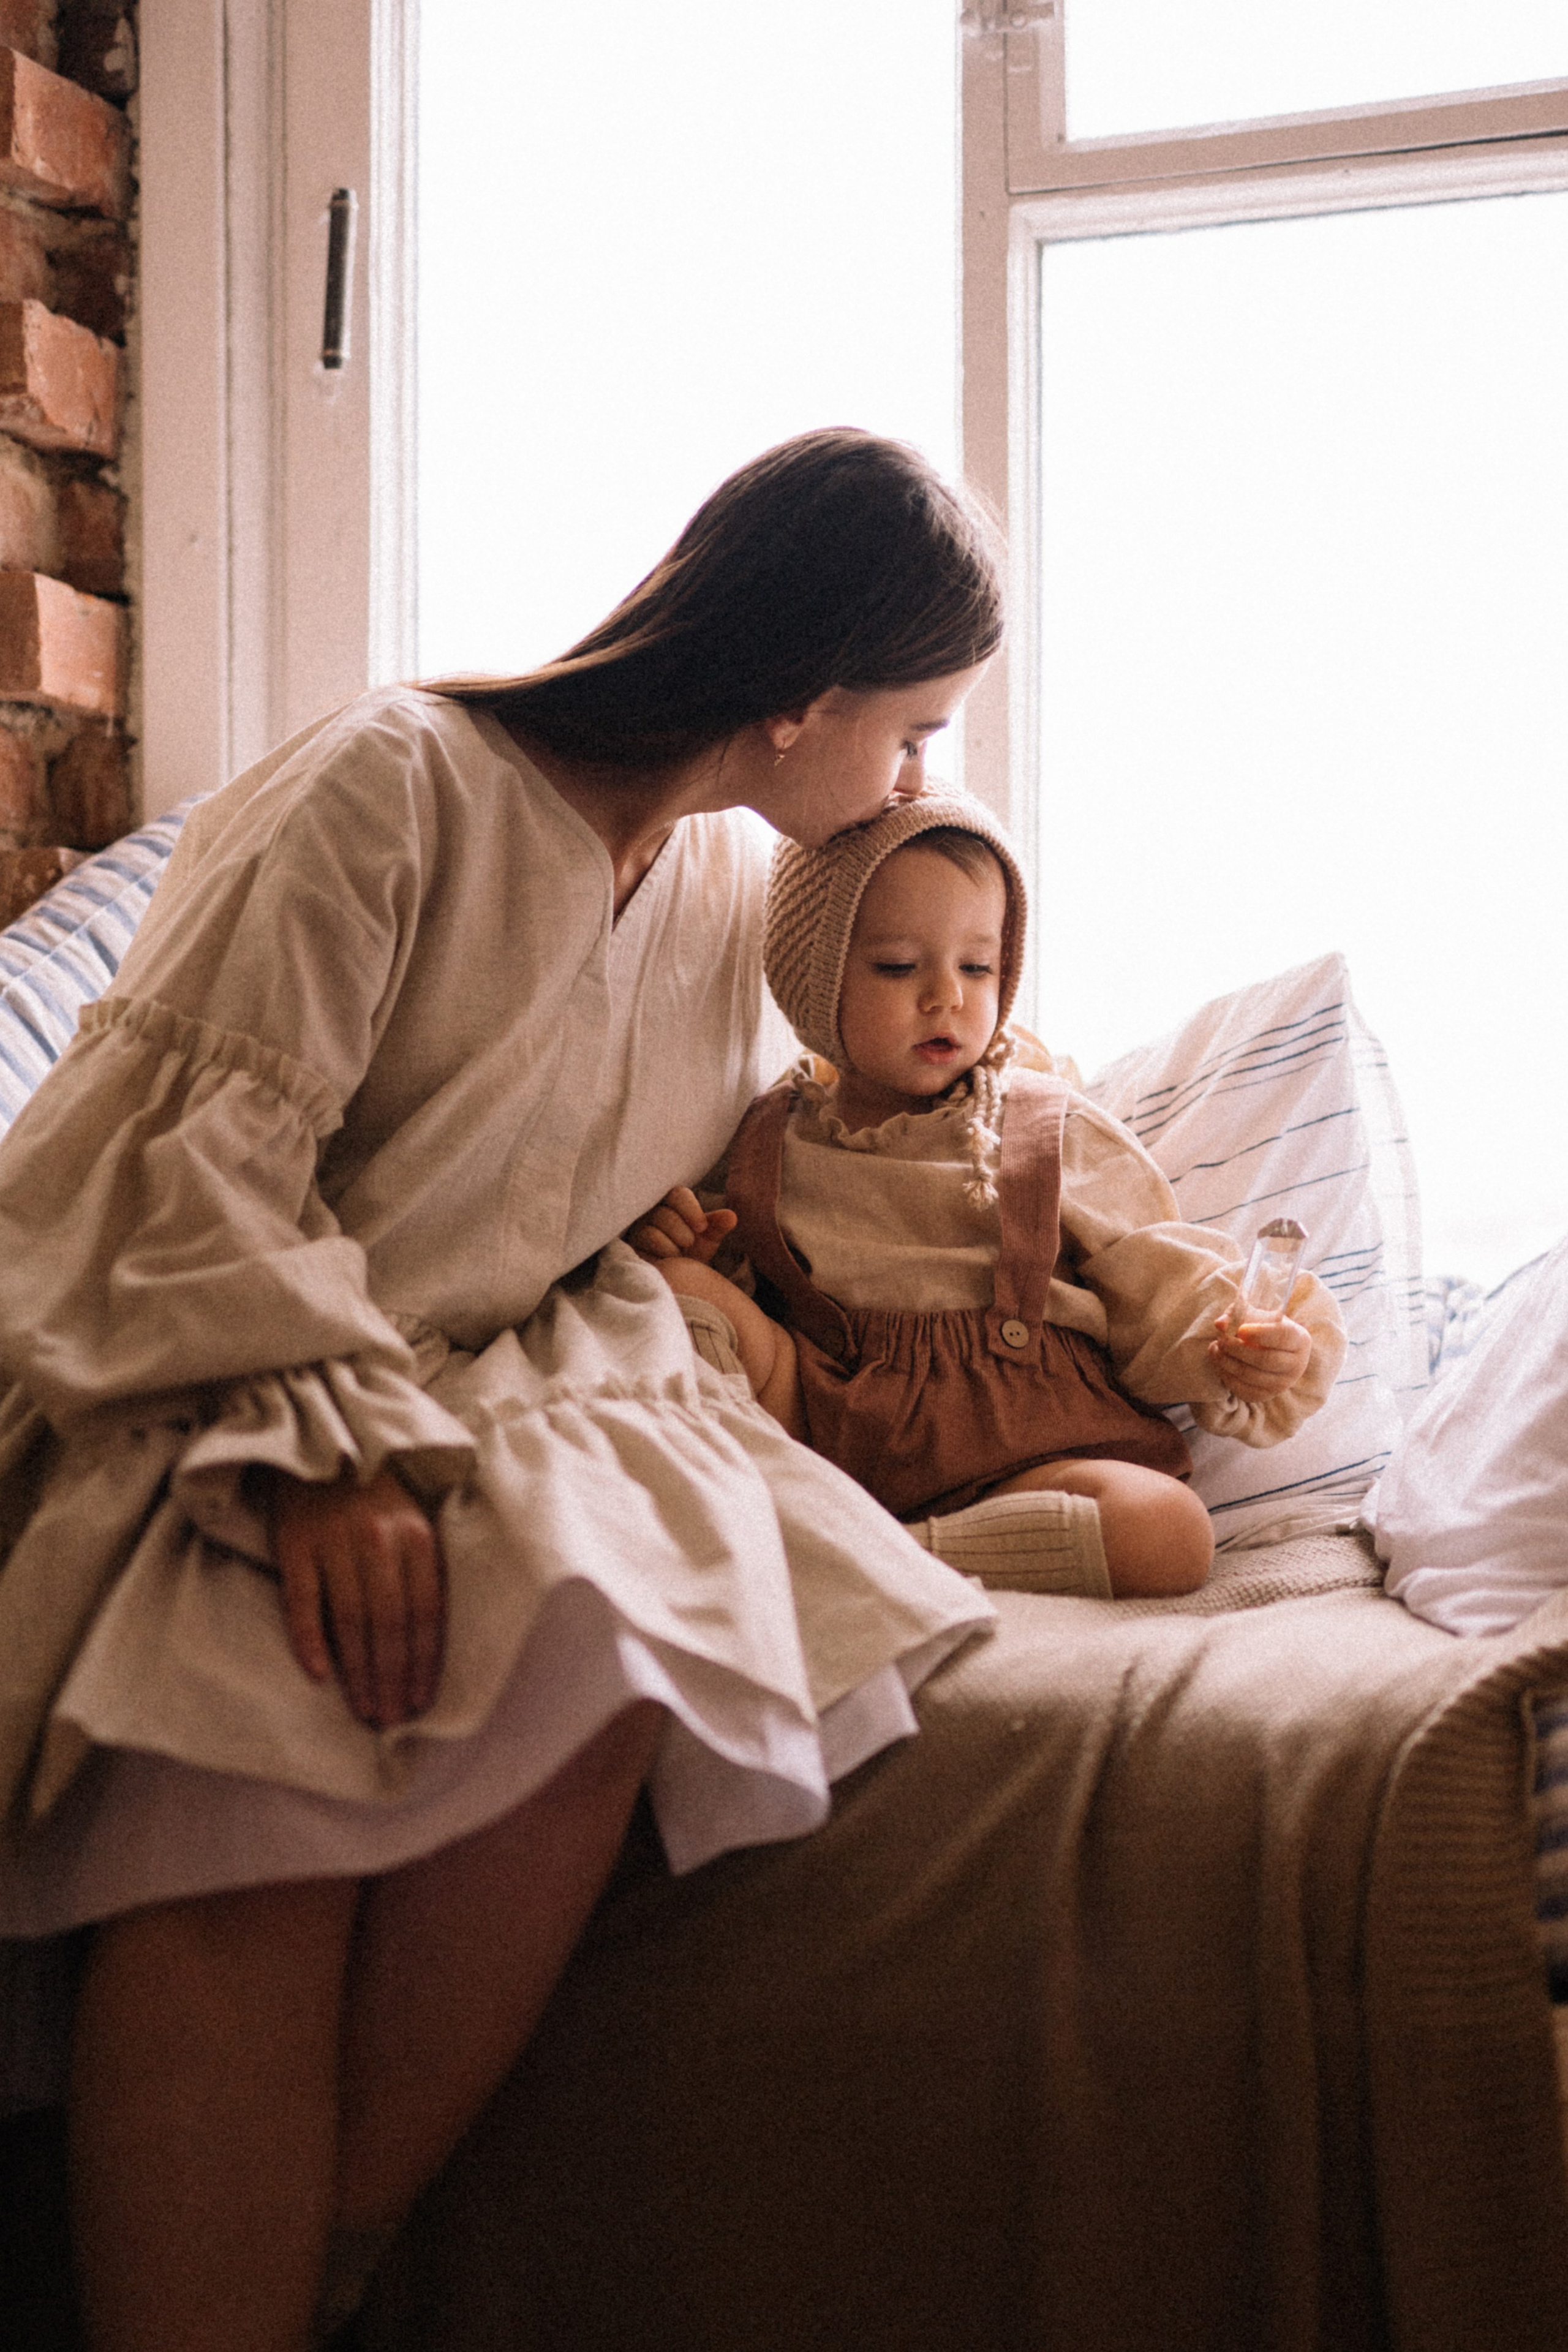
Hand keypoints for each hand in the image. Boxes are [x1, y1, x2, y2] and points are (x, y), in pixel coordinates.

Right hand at [267, 1464, 445, 1728]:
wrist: (323, 1444)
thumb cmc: (375, 1496)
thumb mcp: (413, 1522)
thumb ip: (422, 1573)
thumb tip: (428, 1647)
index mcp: (417, 1536)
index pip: (425, 1614)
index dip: (423, 1663)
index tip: (421, 1704)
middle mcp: (380, 1539)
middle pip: (390, 1623)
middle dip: (393, 1677)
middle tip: (391, 1719)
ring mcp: (335, 1540)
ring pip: (351, 1619)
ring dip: (358, 1672)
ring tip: (364, 1710)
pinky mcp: (295, 1542)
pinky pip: (303, 1600)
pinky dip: (310, 1639)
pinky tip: (318, 1674)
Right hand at [626, 1185, 737, 1264]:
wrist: (677, 1277)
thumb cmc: (692, 1254)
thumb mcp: (707, 1240)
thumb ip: (717, 1227)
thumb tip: (731, 1216)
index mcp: (672, 1205)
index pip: (678, 1195)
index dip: (690, 1209)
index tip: (702, 1227)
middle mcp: (652, 1212)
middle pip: (664, 1213)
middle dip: (681, 1231)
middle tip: (689, 1244)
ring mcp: (638, 1228)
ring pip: (652, 1228)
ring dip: (672, 1244)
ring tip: (678, 1254)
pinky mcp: (629, 1244)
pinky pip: (645, 1241)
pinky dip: (662, 1251)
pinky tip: (667, 1259)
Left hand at [1208, 1311, 1312, 1404]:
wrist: (1268, 1349)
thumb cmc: (1262, 1327)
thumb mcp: (1255, 1314)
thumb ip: (1237, 1314)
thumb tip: (1220, 1323)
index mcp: (1299, 1339)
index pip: (1282, 1336)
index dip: (1259, 1333)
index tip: (1241, 1329)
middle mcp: (1296, 1364)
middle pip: (1265, 1359)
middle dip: (1237, 1348)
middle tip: (1221, 1339)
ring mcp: (1282, 1383)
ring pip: (1251, 1376)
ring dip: (1227, 1361)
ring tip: (1216, 1347)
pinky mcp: (1266, 1395)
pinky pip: (1243, 1389)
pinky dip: (1225, 1375)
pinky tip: (1219, 1360)